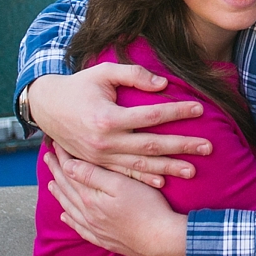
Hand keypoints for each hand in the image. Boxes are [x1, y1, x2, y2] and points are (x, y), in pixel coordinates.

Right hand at [28, 65, 212, 187]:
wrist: (47, 108)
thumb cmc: (79, 86)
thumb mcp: (103, 72)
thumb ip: (133, 74)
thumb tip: (163, 84)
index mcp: (107, 117)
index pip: (151, 115)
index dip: (176, 111)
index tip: (199, 108)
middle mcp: (105, 141)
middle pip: (151, 145)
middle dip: (181, 146)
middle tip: (208, 147)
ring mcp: (100, 157)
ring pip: (141, 166)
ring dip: (168, 168)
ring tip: (193, 170)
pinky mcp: (97, 165)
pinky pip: (124, 175)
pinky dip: (144, 180)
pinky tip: (163, 183)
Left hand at [45, 142, 188, 255]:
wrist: (161, 240)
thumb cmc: (146, 208)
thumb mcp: (120, 184)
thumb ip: (92, 175)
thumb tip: (68, 166)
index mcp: (90, 198)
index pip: (71, 174)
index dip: (63, 158)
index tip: (55, 145)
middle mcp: (88, 214)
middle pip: (67, 190)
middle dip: (57, 172)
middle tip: (48, 159)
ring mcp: (95, 228)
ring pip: (70, 208)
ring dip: (60, 194)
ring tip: (51, 184)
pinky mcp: (104, 239)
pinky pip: (80, 228)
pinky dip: (71, 220)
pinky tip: (66, 217)